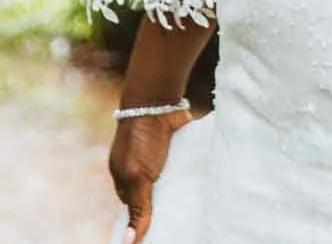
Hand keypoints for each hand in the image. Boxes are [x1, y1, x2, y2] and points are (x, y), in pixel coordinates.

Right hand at [109, 109, 189, 241]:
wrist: (158, 102)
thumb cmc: (140, 139)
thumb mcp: (137, 176)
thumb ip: (138, 207)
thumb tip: (129, 243)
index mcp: (125, 180)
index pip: (135, 209)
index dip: (145, 221)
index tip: (163, 234)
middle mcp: (142, 172)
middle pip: (155, 198)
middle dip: (167, 209)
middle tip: (183, 227)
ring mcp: (160, 161)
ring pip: (173, 185)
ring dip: (183, 194)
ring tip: (199, 214)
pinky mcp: (178, 152)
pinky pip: (187, 170)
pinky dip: (194, 178)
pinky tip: (206, 190)